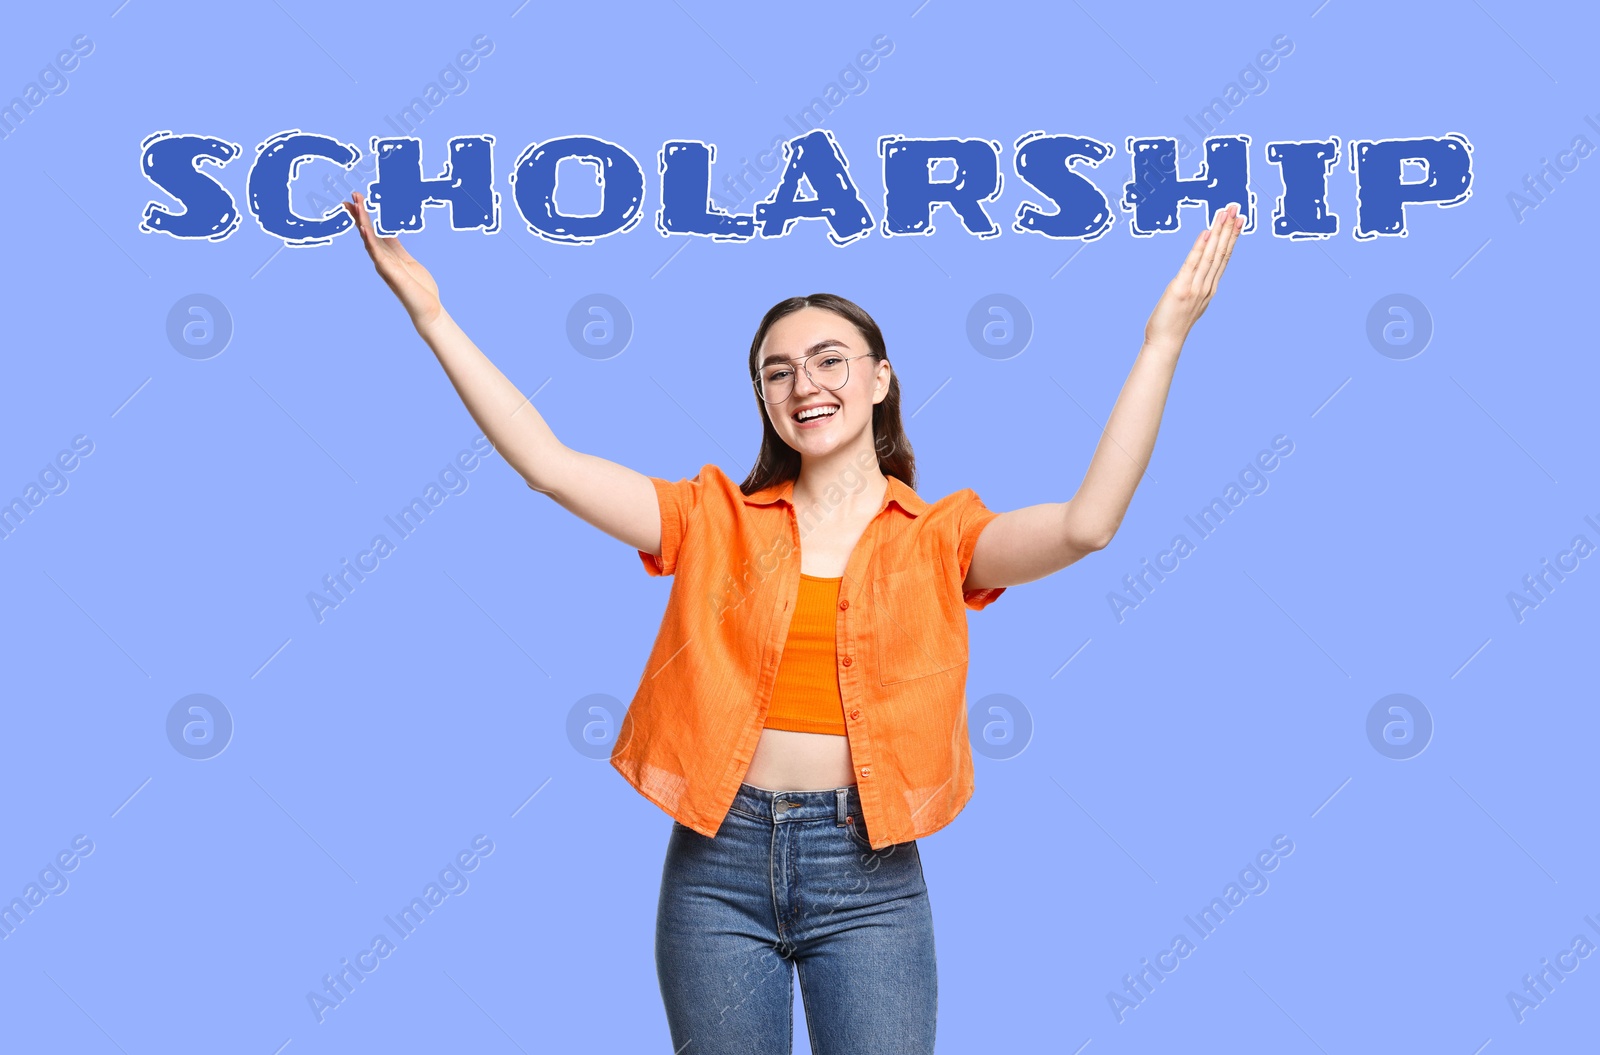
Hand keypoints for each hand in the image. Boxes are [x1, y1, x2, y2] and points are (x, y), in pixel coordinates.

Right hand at [342, 191, 443, 329]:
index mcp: (387, 254)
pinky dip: (370, 241)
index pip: (372, 231)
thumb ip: (396, 247)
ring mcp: (384, 265)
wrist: (427, 309)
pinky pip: (377, 254)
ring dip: (362, 222)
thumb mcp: (407, 260)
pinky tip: (364, 229)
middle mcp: (381, 259)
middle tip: (352, 195)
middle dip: (359, 214)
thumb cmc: (419, 287)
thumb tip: (389, 232)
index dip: (364, 215)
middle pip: (367, 232)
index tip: (356, 199)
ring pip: (369, 239)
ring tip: (356, 205)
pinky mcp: (389, 272)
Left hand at [1143, 201, 1243, 350]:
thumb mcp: (1189, 302)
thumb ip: (1195, 286)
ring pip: (1211, 255)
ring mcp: (1196, 287)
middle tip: (1236, 208)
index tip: (1239, 220)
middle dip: (1229, 229)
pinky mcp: (1181, 289)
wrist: (1165, 342)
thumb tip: (1196, 272)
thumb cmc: (1173, 323)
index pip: (1224, 258)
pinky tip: (1206, 232)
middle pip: (1221, 252)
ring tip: (1225, 213)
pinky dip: (1200, 247)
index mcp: (1210, 288)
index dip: (1232, 238)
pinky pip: (1192, 264)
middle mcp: (1207, 286)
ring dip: (1219, 232)